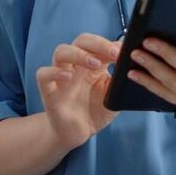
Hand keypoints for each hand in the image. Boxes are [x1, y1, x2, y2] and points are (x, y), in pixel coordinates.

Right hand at [36, 32, 121, 150]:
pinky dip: (54, 72)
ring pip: (61, 51)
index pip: (98, 44)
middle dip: (97, 43)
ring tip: (95, 65)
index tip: (125, 51)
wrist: (78, 134)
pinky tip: (67, 77)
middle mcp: (76, 66)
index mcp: (92, 64)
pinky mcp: (49, 92)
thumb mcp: (113, 95)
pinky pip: (43, 74)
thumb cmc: (95, 111)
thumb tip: (132, 62)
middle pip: (80, 41)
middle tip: (114, 53)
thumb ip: (120, 79)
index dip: (110, 44)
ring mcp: (61, 77)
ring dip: (78, 54)